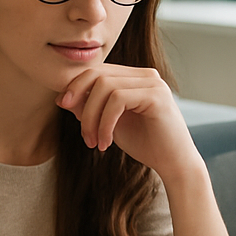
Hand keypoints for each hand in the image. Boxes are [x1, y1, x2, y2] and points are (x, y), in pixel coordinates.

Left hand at [57, 65, 199, 181]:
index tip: (62, 105)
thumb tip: (64, 97)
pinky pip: (118, 99)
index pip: (98, 70)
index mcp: (135, 77)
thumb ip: (91, 108)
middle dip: (79, 99)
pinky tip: (105, 142)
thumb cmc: (144, 144)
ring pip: (105, 87)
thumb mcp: (109, 124)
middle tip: (79, 129)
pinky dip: (105, 122)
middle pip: (98, 74)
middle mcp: (145, 75)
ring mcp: (153, 83)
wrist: (174, 165)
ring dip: (91, 118)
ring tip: (93, 142)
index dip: (75, 85)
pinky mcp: (156, 96)